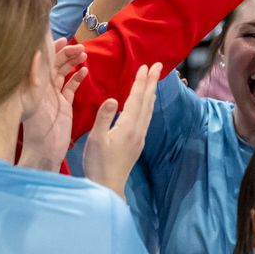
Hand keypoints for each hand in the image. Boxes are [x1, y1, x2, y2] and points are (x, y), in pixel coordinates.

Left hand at [19, 38, 88, 171]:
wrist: (44, 151)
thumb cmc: (36, 129)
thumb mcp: (33, 102)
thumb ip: (34, 78)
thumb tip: (34, 54)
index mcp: (36, 86)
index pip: (44, 61)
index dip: (53, 50)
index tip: (63, 40)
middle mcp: (44, 88)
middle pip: (56, 65)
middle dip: (67, 54)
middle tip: (80, 47)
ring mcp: (54, 96)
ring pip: (64, 73)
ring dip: (73, 63)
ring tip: (84, 54)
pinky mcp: (64, 105)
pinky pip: (71, 87)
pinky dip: (78, 78)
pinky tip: (85, 71)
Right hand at [82, 63, 161, 197]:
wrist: (107, 187)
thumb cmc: (98, 163)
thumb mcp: (97, 139)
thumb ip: (104, 118)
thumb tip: (113, 99)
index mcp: (128, 127)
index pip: (137, 99)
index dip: (141, 82)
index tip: (146, 66)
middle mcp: (138, 130)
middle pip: (147, 102)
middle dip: (152, 83)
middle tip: (158, 66)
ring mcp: (139, 138)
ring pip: (148, 110)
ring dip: (151, 93)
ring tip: (154, 81)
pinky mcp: (137, 143)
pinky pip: (146, 118)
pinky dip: (148, 106)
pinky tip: (146, 105)